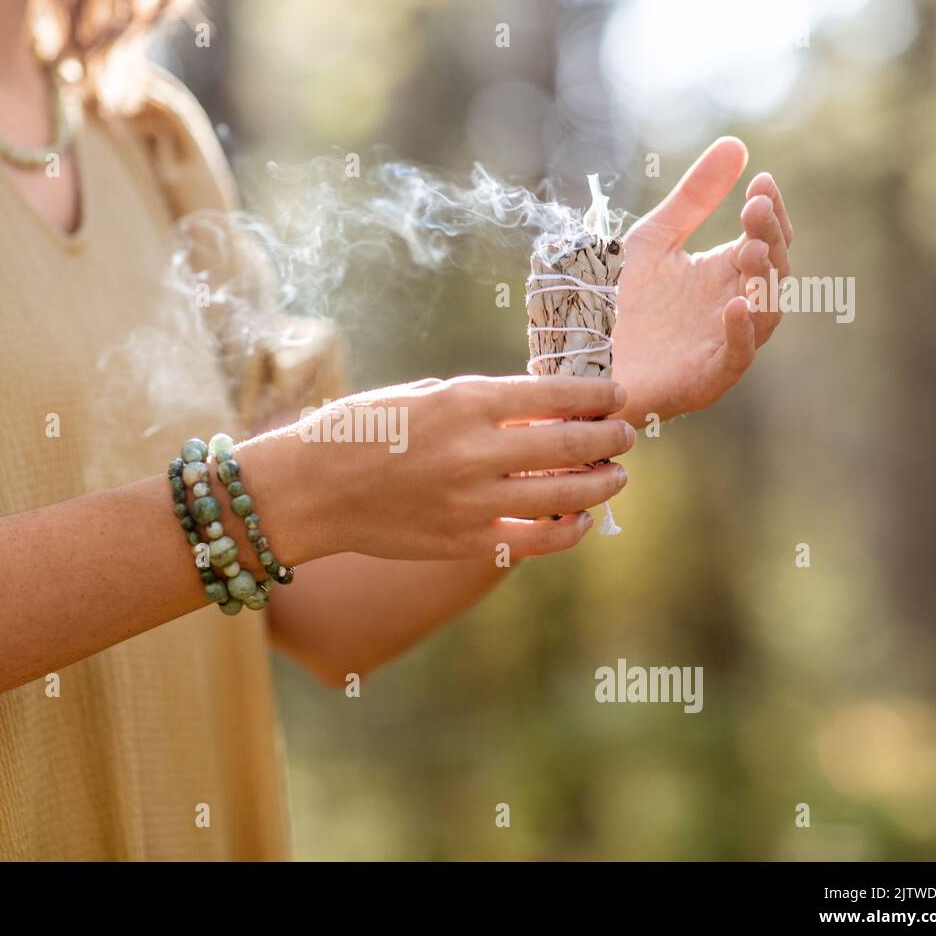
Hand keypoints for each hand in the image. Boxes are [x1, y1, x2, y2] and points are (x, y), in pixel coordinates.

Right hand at [236, 375, 634, 562]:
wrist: (309, 489)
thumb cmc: (360, 430)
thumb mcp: (422, 396)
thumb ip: (481, 403)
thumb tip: (542, 412)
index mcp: (464, 401)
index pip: (558, 394)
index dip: (598, 396)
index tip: (617, 396)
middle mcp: (476, 450)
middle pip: (572, 445)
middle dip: (610, 439)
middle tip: (625, 437)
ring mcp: (472, 500)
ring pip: (565, 495)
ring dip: (601, 484)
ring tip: (614, 476)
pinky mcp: (464, 540)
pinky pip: (537, 539)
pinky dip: (569, 530)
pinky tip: (580, 520)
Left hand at [610, 136, 793, 425]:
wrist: (576, 360)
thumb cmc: (613, 302)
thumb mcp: (651, 240)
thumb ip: (692, 200)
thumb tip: (737, 145)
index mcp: (722, 273)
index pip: (765, 238)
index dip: (768, 211)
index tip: (760, 181)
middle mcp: (731, 305)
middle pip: (773, 271)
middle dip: (769, 238)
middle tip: (753, 209)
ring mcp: (722, 343)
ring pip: (766, 314)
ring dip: (764, 281)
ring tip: (751, 249)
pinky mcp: (706, 379)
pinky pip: (737, 357)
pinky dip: (741, 332)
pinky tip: (734, 304)